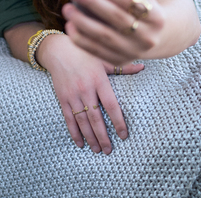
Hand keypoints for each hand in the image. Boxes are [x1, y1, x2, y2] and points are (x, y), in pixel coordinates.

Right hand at [38, 33, 143, 153]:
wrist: (58, 50)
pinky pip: (69, 118)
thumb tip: (142, 68)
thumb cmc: (84, 54)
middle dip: (103, 136)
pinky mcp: (63, 98)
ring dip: (90, 137)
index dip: (118, 122)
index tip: (124, 135)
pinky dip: (74, 132)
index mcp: (99, 80)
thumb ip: (123, 67)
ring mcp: (73, 95)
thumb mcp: (104, 59)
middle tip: (109, 150)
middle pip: (96, 118)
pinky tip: (80, 143)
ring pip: (82, 121)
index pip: (111, 105)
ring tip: (97, 150)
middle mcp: (86, 89)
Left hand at [63, 0, 199, 63]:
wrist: (158, 36)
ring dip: (83, 23)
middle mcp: (147, 36)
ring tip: (67, 9)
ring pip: (105, 37)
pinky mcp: (120, 60)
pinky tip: (70, 27)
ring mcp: (134, 51)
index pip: (129, 1)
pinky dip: (82, 40)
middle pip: (116, 19)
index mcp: (154, 15)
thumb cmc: (145, 4)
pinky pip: (97, 51)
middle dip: (92, 4)